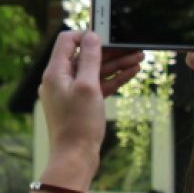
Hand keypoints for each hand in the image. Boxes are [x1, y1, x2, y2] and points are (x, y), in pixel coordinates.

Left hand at [39, 31, 117, 178]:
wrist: (75, 158)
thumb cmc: (78, 124)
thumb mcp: (88, 86)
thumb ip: (90, 59)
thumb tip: (91, 36)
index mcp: (55, 72)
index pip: (67, 41)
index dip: (87, 35)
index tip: (107, 35)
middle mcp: (60, 80)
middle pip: (85, 56)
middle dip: (109, 51)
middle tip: (131, 46)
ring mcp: (70, 92)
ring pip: (95, 71)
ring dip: (116, 64)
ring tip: (138, 58)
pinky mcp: (80, 104)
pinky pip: (98, 85)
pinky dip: (113, 79)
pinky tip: (131, 73)